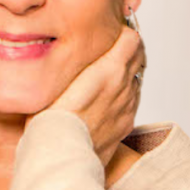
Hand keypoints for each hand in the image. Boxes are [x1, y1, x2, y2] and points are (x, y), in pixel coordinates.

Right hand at [26, 24, 145, 169]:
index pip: (132, 38)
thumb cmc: (51, 121)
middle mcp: (124, 87)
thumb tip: (61, 49)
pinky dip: (125, 94)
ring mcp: (127, 108)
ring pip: (137, 79)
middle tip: (114, 44)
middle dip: (129, 48)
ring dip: (128, 71)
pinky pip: (132, 102)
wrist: (61, 158)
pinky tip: (110, 97)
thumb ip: (67, 62)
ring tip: (110, 70)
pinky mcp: (124, 126)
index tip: (111, 31)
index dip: (122, 32)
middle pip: (139, 56)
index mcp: (109, 70)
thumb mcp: (53, 81)